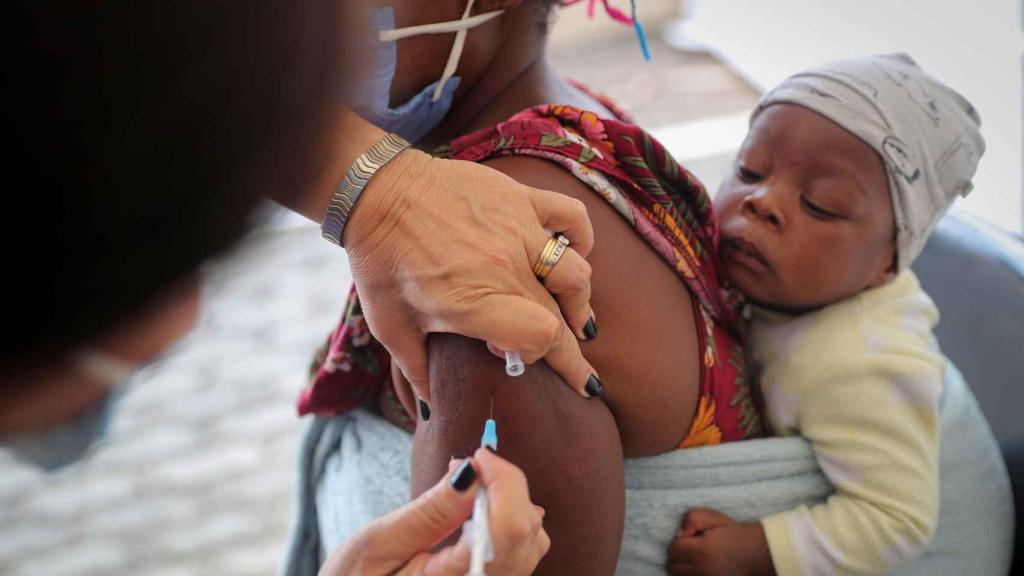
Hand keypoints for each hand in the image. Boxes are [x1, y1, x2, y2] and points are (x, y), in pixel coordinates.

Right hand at [320, 448, 548, 575]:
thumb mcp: (379, 542)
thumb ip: (429, 513)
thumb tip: (470, 474)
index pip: (509, 527)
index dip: (504, 480)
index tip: (479, 456)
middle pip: (527, 530)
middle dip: (507, 485)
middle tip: (470, 465)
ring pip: (533, 541)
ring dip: (511, 502)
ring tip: (472, 488)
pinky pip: (523, 553)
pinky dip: (511, 520)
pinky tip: (480, 511)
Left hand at [344, 148, 598, 401]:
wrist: (376, 191)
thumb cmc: (380, 261)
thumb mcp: (390, 325)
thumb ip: (417, 370)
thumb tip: (433, 410)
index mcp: (475, 301)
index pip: (541, 337)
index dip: (542, 355)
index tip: (522, 358)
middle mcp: (505, 267)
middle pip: (561, 317)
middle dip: (572, 352)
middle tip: (581, 377)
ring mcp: (518, 229)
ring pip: (576, 273)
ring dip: (580, 303)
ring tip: (576, 319)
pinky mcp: (520, 199)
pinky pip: (571, 217)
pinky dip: (581, 238)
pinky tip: (574, 254)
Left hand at [666, 509, 775, 575]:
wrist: (755, 553)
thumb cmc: (733, 533)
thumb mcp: (713, 517)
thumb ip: (692, 519)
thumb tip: (679, 534)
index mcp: (702, 550)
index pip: (673, 549)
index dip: (678, 542)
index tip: (689, 539)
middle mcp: (702, 569)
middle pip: (671, 566)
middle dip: (676, 556)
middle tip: (689, 550)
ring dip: (681, 567)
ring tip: (694, 559)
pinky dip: (689, 575)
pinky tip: (698, 568)